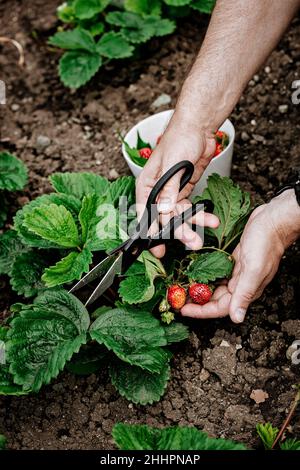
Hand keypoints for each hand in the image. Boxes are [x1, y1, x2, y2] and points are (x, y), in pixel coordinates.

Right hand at [136, 114, 216, 256]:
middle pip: (164, 218)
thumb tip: (162, 210)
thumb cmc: (179, 139)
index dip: (151, 232)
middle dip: (177, 231)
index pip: (145, 213)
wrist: (199, 127)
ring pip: (178, 216)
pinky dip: (199, 215)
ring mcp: (171, 192)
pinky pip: (190, 208)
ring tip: (202, 238)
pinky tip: (210, 221)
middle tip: (190, 242)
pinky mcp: (185, 191)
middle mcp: (157, 191)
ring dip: (191, 225)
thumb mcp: (173, 165)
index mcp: (147, 184)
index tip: (158, 249)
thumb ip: (168, 189)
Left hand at [181, 190, 299, 322]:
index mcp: (246, 290)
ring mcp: (237, 273)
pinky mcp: (234, 262)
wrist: (273, 221)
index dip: (201, 311)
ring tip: (183, 287)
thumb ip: (244, 294)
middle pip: (215, 299)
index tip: (183, 310)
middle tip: (178, 299)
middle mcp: (240, 285)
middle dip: (196, 301)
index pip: (220, 308)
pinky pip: (217, 273)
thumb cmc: (266, 243)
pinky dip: (206, 274)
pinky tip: (195, 272)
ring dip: (200, 288)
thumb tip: (237, 318)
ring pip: (215, 286)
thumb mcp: (254, 269)